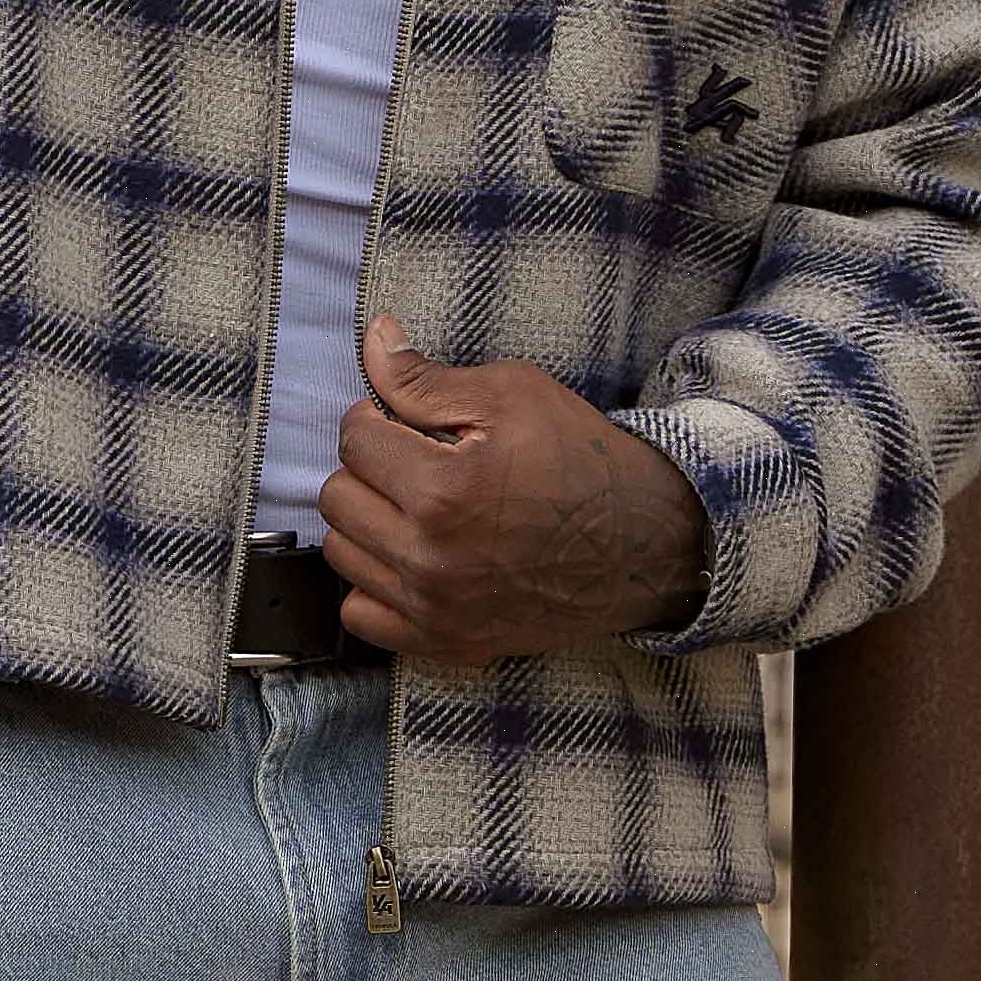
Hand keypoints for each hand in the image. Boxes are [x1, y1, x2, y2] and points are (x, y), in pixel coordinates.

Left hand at [319, 318, 709, 662]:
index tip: (405, 418)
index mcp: (442, 491)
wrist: (641, 543)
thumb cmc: (579, 459)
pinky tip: (409, 554)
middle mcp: (430, 559)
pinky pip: (363, 616)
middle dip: (368, 466)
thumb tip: (372, 338)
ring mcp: (436, 609)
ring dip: (367, 520)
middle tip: (410, 458)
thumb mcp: (511, 394)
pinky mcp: (447, 642)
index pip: (354, 439)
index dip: (377, 416)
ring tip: (411, 502)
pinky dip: (375, 583)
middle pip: (339, 498)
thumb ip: (424, 377)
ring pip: (344, 555)